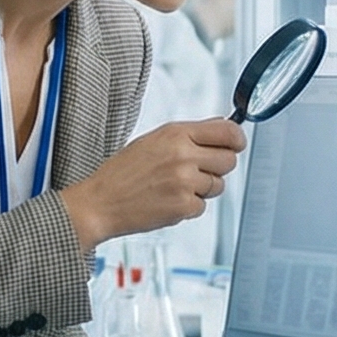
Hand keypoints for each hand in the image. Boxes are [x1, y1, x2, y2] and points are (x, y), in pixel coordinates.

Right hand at [59, 118, 245, 248]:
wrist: (100, 202)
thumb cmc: (122, 172)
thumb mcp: (154, 140)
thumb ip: (189, 135)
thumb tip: (222, 129)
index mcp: (176, 133)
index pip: (228, 131)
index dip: (237, 140)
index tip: (236, 145)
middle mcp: (183, 155)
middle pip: (229, 160)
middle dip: (218, 168)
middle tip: (196, 171)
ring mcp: (185, 182)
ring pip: (217, 186)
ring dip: (202, 189)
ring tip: (174, 187)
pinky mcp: (183, 206)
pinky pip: (202, 206)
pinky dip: (188, 207)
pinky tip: (167, 201)